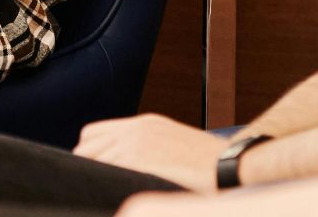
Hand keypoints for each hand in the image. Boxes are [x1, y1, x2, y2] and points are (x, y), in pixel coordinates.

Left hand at [74, 113, 225, 192]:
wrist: (232, 164)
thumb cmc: (211, 163)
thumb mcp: (174, 144)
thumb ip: (149, 150)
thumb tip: (129, 168)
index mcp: (144, 124)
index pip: (93, 133)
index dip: (90, 154)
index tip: (95, 171)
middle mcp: (136, 130)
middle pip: (85, 148)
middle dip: (87, 168)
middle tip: (99, 187)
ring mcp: (135, 145)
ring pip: (90, 161)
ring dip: (94, 178)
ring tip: (107, 192)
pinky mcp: (138, 163)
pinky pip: (103, 172)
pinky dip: (103, 184)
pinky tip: (115, 194)